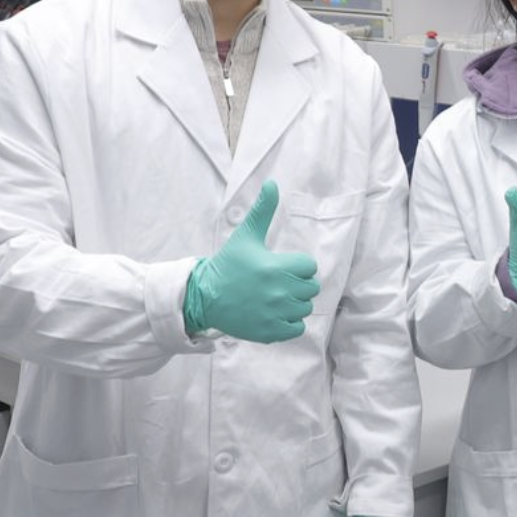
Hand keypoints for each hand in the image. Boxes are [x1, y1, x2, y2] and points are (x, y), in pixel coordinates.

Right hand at [183, 180, 320, 340]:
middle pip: (311, 288)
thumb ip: (263, 210)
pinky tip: (275, 313)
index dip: (298, 266)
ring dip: (295, 304)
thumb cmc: (227, 265)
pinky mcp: (270, 332)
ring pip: (305, 308)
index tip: (281, 267)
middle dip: (298, 284)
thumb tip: (273, 183)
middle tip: (278, 283)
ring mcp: (274, 314)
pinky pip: (297, 328)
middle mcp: (278, 292)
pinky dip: (290, 323)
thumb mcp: (245, 236)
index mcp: (275, 267)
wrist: (205, 297)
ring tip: (275, 298)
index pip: (309, 267)